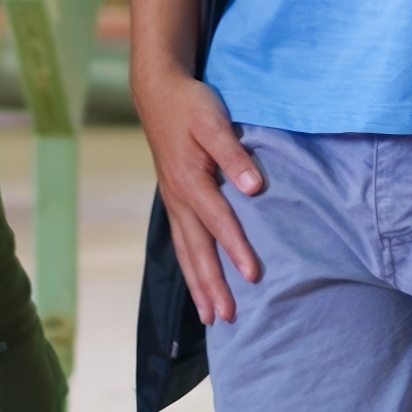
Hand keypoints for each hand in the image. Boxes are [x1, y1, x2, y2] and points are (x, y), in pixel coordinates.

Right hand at [136, 63, 266, 325]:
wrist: (158, 93)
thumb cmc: (190, 105)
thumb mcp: (214, 121)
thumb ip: (233, 154)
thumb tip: (254, 187)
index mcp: (190, 181)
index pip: (218, 221)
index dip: (236, 248)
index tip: (253, 275)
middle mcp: (179, 198)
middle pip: (196, 250)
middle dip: (211, 285)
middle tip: (227, 318)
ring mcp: (174, 201)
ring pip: (186, 251)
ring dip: (198, 285)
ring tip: (211, 317)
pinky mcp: (174, 200)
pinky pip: (181, 242)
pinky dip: (189, 267)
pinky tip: (197, 283)